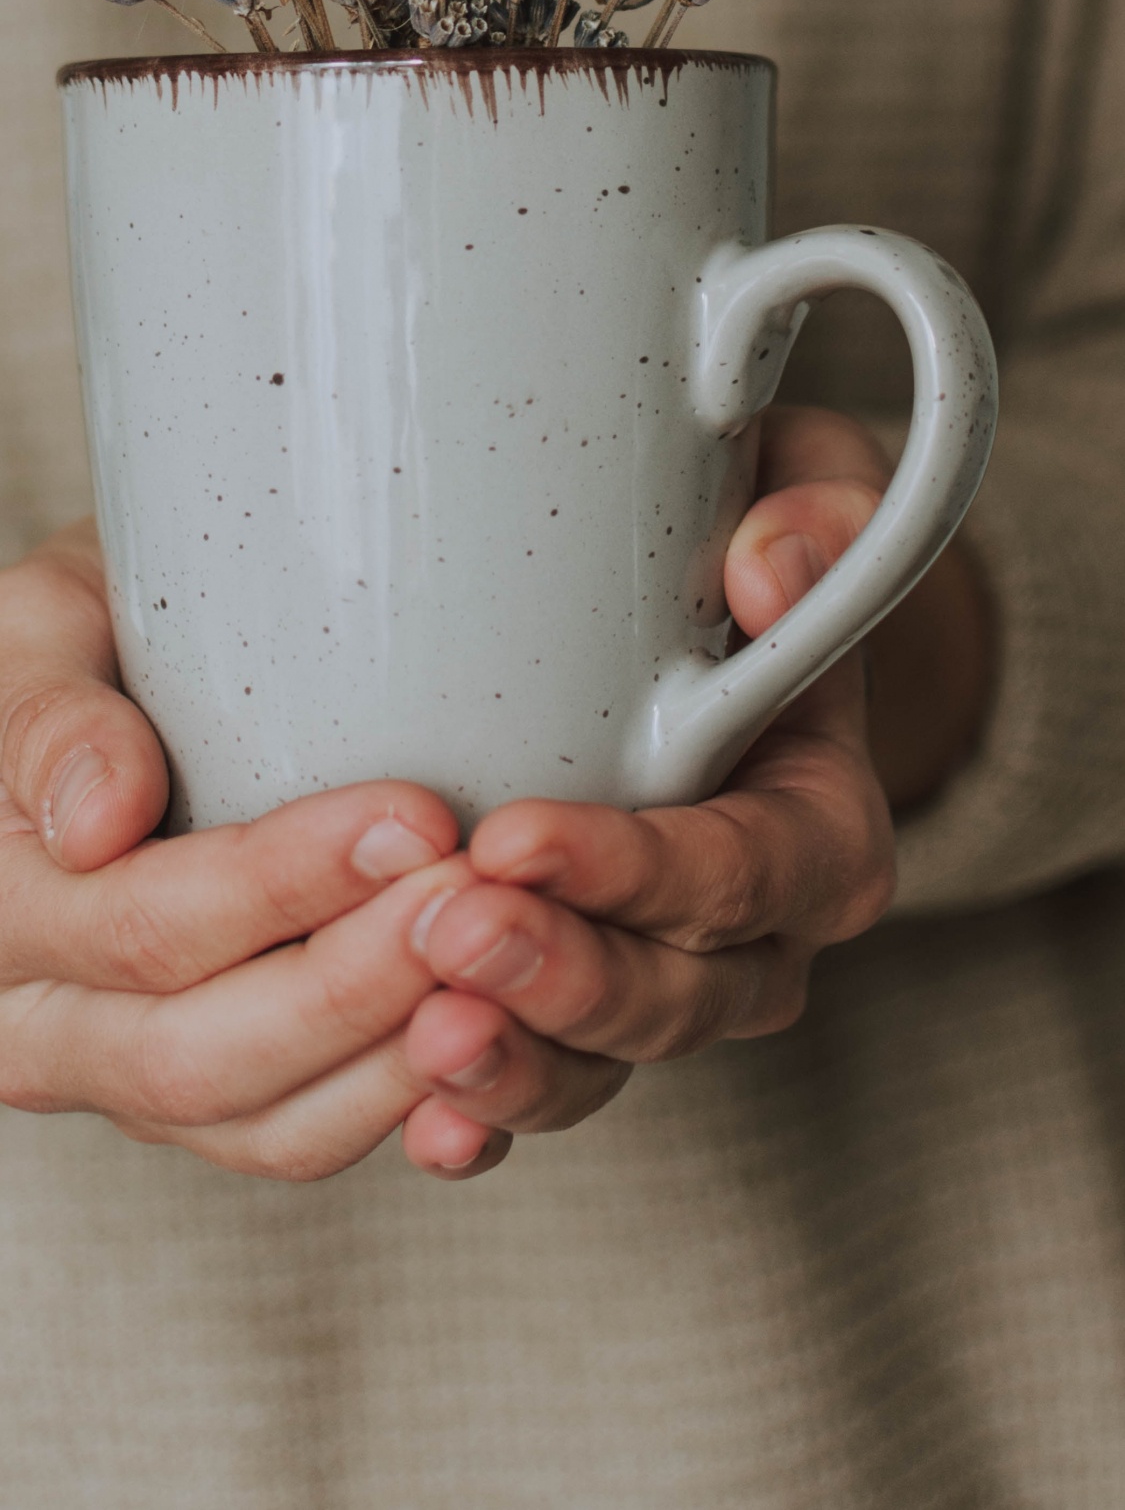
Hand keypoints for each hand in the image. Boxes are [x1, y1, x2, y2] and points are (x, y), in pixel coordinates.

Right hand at [0, 520, 511, 1182]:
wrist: (101, 690)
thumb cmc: (78, 646)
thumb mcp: (38, 636)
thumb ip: (53, 720)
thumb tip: (98, 820)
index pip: (142, 929)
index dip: (283, 885)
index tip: (412, 818)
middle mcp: (45, 1034)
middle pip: (202, 1058)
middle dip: (357, 986)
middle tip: (475, 900)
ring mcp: (131, 1085)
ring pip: (268, 1127)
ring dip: (399, 1061)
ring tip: (502, 965)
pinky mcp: (219, 1101)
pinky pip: (311, 1138)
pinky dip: (411, 1109)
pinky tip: (493, 1047)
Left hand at [401, 405, 992, 1150]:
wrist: (714, 628)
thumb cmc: (749, 539)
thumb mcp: (810, 487)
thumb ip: (819, 509)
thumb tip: (769, 564)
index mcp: (821, 824)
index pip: (743, 870)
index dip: (638, 871)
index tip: (518, 835)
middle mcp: (758, 934)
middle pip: (674, 992)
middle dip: (561, 974)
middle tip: (446, 927)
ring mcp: (666, 986)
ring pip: (605, 1061)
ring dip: (517, 1062)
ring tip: (421, 1034)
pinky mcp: (579, 1012)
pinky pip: (545, 1084)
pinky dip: (484, 1114)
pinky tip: (421, 1122)